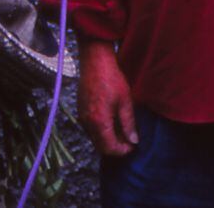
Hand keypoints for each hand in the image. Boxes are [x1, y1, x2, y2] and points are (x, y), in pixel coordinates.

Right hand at [79, 40, 137, 156]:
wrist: (95, 61)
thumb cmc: (112, 79)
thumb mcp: (125, 101)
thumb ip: (128, 123)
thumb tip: (133, 141)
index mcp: (99, 122)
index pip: (109, 148)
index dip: (122, 151)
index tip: (132, 146)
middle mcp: (87, 123)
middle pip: (100, 147)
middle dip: (115, 148)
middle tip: (128, 141)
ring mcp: (82, 117)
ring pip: (94, 138)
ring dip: (107, 140)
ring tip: (122, 131)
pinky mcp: (80, 110)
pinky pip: (90, 129)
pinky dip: (100, 131)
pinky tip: (111, 122)